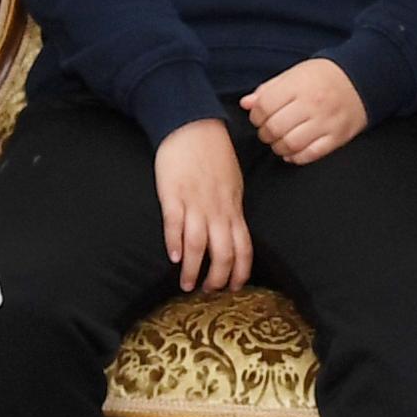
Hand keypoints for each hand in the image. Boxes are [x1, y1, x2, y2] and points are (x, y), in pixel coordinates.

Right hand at [154, 119, 252, 291]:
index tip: (233, 287)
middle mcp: (217, 208)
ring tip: (186, 284)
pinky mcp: (173, 193)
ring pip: (199, 244)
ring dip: (193, 269)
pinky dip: (174, 242)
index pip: (243, 246)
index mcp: (233, 206)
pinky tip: (173, 257)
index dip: (240, 271)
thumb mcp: (231, 183)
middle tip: (208, 292)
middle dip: (217, 277)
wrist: (192, 125)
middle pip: (223, 252)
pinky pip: (175, 222)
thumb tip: (231, 233)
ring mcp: (195, 201)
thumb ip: (231, 209)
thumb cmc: (212, 154)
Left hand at [241, 58, 367, 165]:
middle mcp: (312, 104)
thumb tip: (246, 103)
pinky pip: (310, 154)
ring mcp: (326, 122)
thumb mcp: (295, 74)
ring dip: (278, 147)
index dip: (256, 115)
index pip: (265, 106)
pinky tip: (293, 151)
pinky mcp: (337, 137)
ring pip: (291, 144)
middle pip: (275, 127)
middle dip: (265, 133)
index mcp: (299, 85)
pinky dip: (296, 157)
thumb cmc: (324, 76)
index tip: (259, 117)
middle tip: (268, 131)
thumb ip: (269, 89)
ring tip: (279, 141)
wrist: (362, 80)